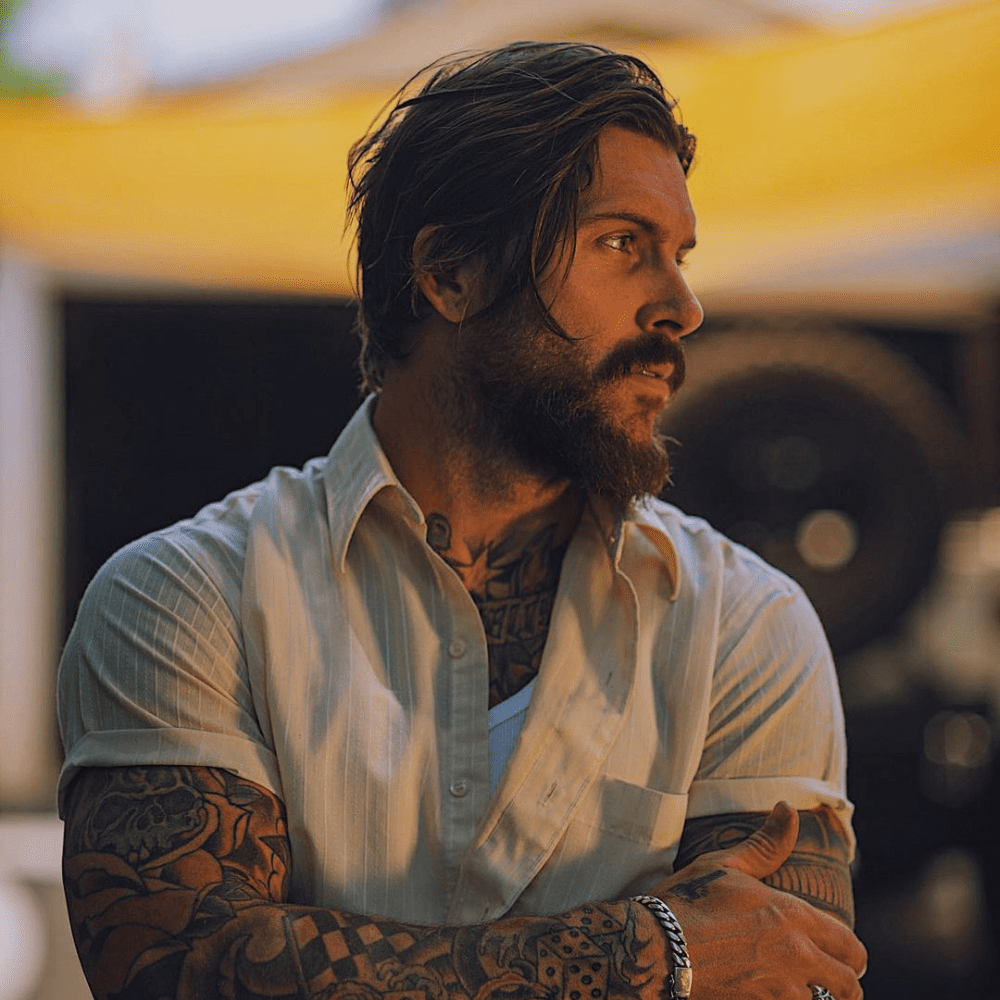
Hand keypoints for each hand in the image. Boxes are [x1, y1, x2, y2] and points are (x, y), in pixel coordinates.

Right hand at [651, 802, 866, 999]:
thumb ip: (766, 844)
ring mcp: (780, 992)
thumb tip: (789, 809)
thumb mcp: (726, 864)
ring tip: (799, 989)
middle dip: (843, 983)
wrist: (655, 947)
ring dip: (816, 998)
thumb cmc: (688, 901)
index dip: (852, 953)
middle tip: (829, 980)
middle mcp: (796, 957)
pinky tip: (770, 995)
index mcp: (793, 917)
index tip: (845, 955)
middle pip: (849, 986)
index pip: (851, 947)